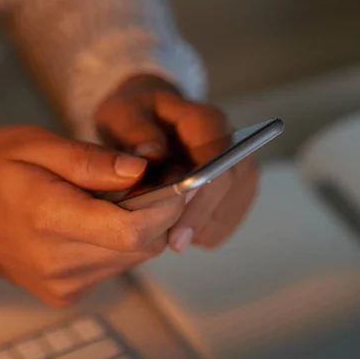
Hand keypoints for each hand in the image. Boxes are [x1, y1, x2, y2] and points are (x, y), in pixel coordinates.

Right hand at [0, 126, 183, 305]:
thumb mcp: (38, 145)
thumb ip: (90, 160)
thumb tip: (142, 169)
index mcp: (49, 218)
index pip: (131, 230)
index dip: (167, 207)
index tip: (178, 181)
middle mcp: (59, 262)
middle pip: (140, 246)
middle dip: (159, 213)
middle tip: (151, 181)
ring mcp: (62, 283)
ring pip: (132, 258)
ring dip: (139, 228)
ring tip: (119, 198)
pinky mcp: (65, 293)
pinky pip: (113, 268)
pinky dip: (119, 243)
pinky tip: (99, 220)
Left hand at [95, 75, 258, 251]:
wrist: (144, 120)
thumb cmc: (133, 119)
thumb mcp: (122, 116)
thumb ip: (135, 132)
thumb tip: (152, 153)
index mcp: (201, 118)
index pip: (216, 152)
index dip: (201, 186)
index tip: (178, 211)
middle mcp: (230, 138)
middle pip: (229, 182)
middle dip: (201, 215)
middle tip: (175, 242)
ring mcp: (237, 162)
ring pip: (232, 202)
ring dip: (205, 225)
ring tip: (174, 238)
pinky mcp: (237, 186)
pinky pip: (229, 215)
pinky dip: (207, 230)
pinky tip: (182, 232)